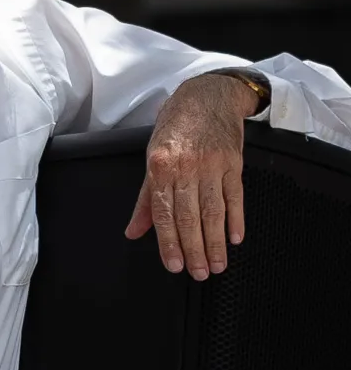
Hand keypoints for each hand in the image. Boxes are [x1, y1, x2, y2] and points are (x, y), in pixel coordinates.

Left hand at [124, 73, 258, 279]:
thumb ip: (145, 198)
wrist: (206, 96)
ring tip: (216, 265)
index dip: (169, 241)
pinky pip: (235, 197)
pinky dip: (236, 220)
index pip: (163, 212)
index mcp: (160, 166)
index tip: (173, 264)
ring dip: (215, 242)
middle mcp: (186, 167)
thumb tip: (134, 231)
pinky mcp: (234, 163)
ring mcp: (213, 165)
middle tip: (198, 273)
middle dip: (194, 249)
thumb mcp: (151, 157)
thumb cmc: (175, 127)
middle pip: (190, 216)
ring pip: (214, 211)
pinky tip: (234, 239)